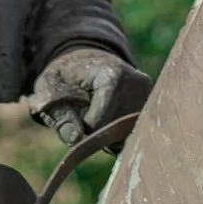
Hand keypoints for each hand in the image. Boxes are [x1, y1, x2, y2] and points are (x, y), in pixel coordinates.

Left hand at [23, 46, 151, 145]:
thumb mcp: (49, 90)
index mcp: (113, 74)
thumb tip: (76, 139)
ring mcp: (149, 96)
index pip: (97, 122)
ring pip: (124, 138)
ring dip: (105, 136)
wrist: (86, 65)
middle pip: (113, 132)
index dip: (81, 125)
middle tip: (85, 112)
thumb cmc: (64, 78)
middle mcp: (138, 84)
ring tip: (97, 113)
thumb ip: (58, 114)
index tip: (76, 109)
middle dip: (95, 132)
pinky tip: (109, 118)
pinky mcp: (152, 107)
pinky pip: (131, 136)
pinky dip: (116, 135)